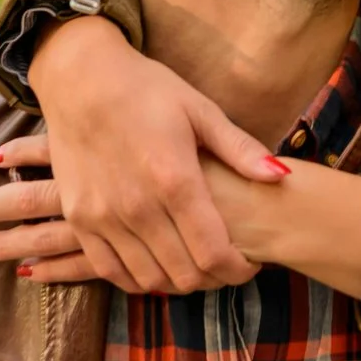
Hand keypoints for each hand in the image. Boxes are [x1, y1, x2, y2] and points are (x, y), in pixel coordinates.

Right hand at [0, 15, 282, 292]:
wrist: (80, 78)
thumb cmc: (146, 90)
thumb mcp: (200, 111)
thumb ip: (240, 150)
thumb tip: (282, 177)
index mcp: (175, 179)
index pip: (214, 253)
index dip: (238, 270)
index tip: (251, 264)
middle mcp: (138, 206)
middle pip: (185, 274)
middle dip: (214, 278)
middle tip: (227, 265)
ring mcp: (103, 217)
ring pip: (149, 279)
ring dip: (178, 282)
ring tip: (195, 265)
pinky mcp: (79, 219)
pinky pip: (110, 271)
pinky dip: (137, 278)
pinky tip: (156, 265)